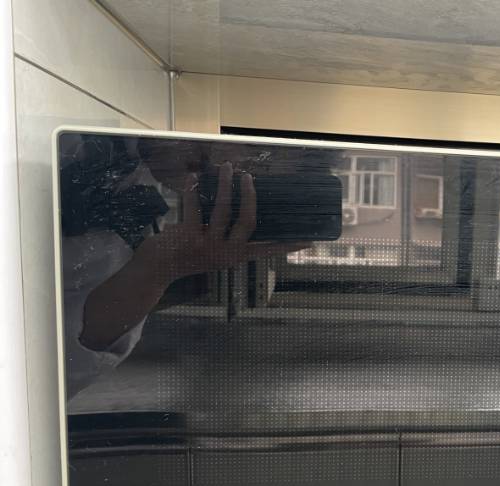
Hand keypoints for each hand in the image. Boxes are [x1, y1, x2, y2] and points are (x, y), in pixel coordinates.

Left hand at [137, 162, 308, 284]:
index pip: (267, 250)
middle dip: (249, 196)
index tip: (308, 241)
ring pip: (223, 210)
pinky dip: (192, 189)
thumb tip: (242, 208)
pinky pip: (194, 207)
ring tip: (228, 168)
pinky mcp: (188, 237)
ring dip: (226, 185)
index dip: (287, 245)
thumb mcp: (213, 251)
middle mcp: (226, 253)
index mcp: (236, 257)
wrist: (157, 269)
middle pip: (248, 221)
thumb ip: (228, 236)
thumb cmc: (187, 255)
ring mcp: (207, 246)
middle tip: (248, 176)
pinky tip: (192, 176)